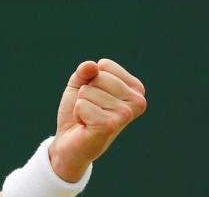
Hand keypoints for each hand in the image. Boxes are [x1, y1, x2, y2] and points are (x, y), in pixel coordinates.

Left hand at [49, 59, 146, 181]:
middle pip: (98, 77)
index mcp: (135, 89)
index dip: (91, 79)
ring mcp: (125, 114)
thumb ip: (85, 71)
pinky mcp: (110, 125)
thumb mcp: (81, 84)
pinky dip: (78, 114)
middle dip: (86, 92)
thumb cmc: (80, 111)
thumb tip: (91, 66)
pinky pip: (82, 105)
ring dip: (82, 105)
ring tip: (89, 118)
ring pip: (88, 91)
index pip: (105, 65)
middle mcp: (137, 101)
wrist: (70, 142)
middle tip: (91, 110)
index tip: (96, 98)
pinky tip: (86, 126)